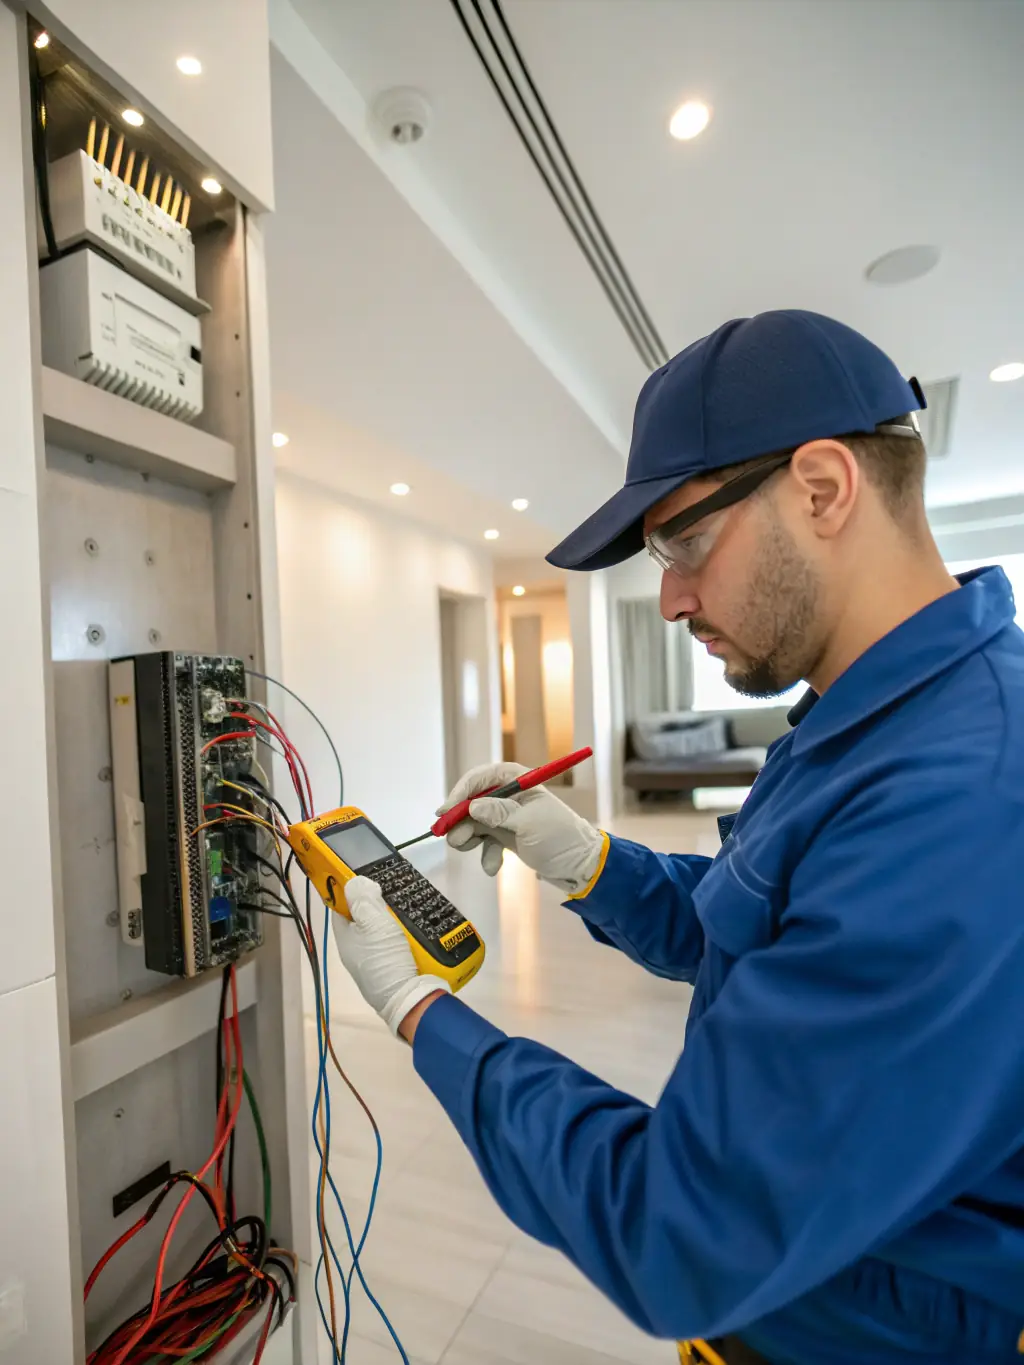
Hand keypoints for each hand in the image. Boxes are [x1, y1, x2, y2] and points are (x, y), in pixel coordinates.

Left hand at [334, 877, 449, 1036]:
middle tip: (392, 891)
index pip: (340, 909)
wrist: (410, 999)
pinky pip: (398, 944)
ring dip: (395, 919)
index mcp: (346, 940)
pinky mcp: (396, 968)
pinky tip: (418, 926)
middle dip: (378, 905)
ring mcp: (377, 961)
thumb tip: (354, 883)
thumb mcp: (373, 923)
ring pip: (384, 931)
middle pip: (365, 919)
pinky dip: (406, 934)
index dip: (348, 892)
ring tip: (408, 905)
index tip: (364, 878)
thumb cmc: (385, 960)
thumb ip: (363, 900)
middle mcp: (358, 951)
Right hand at [438, 762, 604, 894]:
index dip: (460, 792)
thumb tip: (472, 807)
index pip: (480, 778)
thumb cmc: (559, 837)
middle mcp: (509, 795)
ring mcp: (506, 816)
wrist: (579, 866)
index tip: (445, 812)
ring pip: (474, 823)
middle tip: (455, 839)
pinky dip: (486, 854)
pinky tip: (493, 867)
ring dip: (470, 839)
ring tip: (473, 850)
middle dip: (462, 821)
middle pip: (472, 801)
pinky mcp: (506, 835)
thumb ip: (499, 813)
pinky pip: (485, 842)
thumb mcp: (529, 823)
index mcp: (517, 780)